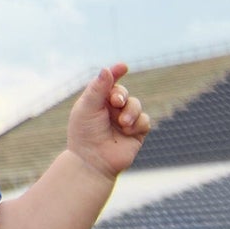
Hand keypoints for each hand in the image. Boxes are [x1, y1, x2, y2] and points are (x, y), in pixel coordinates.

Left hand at [65, 64, 152, 182]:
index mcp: (97, 101)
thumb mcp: (88, 108)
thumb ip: (98, 88)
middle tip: (116, 102)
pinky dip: (137, 124)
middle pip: (123, 92)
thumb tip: (106, 69)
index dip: (115, 72)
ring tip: (122, 123)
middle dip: (121, 95)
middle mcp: (111, 109)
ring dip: (130, 111)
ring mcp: (124, 120)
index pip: (108, 82)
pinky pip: (145, 120)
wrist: (93, 161)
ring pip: (136, 104)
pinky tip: (127, 132)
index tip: (123, 67)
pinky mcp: (136, 132)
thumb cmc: (85, 134)